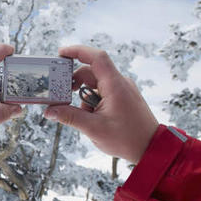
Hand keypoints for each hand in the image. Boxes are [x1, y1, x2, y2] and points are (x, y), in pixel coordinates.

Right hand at [44, 46, 158, 163]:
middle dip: (74, 82)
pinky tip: (92, 118)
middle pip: (90, 72)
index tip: (60, 54)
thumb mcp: (94, 129)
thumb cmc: (127, 139)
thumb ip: (70, 117)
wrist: (151, 148)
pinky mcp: (122, 98)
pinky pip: (102, 93)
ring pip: (95, 84)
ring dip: (83, 96)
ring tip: (82, 115)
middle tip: (61, 94)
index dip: (77, 51)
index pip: (96, 57)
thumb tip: (50, 111)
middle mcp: (119, 83)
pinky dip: (91, 102)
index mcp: (115, 85)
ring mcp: (122, 90)